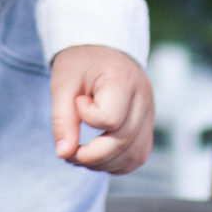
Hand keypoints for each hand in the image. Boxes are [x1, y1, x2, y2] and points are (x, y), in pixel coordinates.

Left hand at [49, 45, 154, 172]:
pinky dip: (118, 163)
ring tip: (81, 155)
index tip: (78, 101)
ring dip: (105, 163)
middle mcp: (143, 98)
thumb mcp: (63, 84)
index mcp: (123, 80)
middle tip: (69, 152)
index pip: (110, 118)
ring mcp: (149, 112)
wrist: (100, 48)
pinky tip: (98, 156)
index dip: (87, 119)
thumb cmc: (80, 64)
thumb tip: (63, 154)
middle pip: (123, 142)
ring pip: (134, 155)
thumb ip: (62, 120)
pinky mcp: (148, 124)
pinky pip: (139, 155)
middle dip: (92, 156)